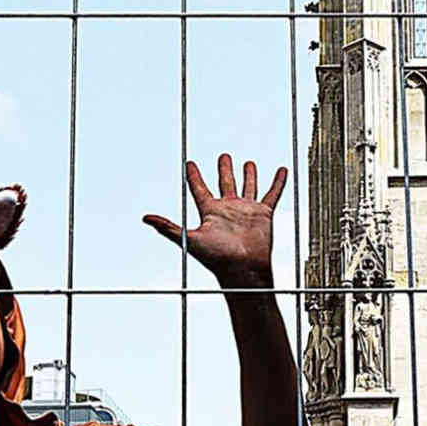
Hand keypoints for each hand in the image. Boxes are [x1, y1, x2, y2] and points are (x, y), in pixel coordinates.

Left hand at [143, 155, 286, 287]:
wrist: (243, 270)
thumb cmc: (217, 259)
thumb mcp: (189, 238)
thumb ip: (167, 227)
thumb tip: (145, 218)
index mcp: (210, 212)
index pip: (199, 189)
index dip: (193, 176)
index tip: (189, 164)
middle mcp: (228, 209)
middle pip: (224, 183)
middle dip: (223, 169)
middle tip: (223, 156)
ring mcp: (246, 211)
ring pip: (248, 186)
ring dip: (248, 174)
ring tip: (248, 163)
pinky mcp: (263, 213)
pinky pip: (272, 194)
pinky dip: (277, 182)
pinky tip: (281, 171)